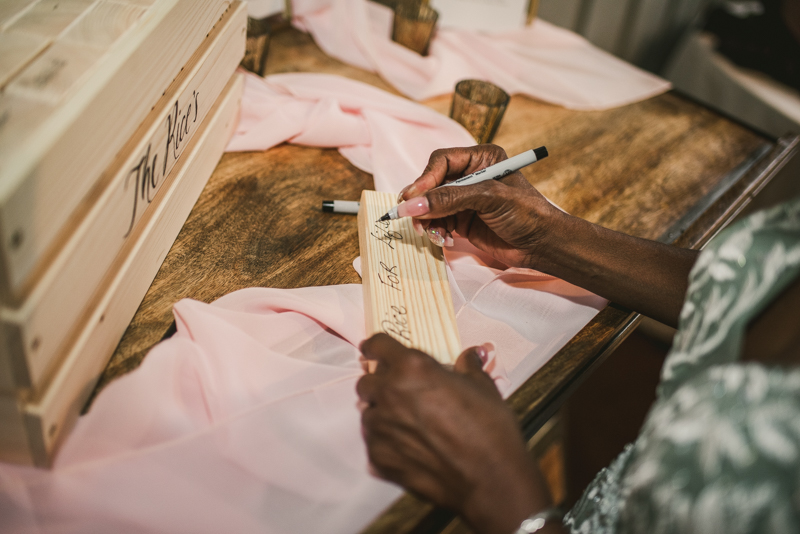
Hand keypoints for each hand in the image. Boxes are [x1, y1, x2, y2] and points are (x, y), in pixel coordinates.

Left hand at [356, 334, 553, 533]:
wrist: (490, 478)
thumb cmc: (490, 428)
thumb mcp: (483, 387)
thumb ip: (467, 366)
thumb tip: (469, 355)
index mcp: (412, 368)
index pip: (377, 344)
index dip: (376, 346)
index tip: (374, 350)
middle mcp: (389, 393)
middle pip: (367, 381)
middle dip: (380, 383)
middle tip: (400, 392)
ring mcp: (381, 427)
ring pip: (368, 412)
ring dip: (382, 413)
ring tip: (407, 423)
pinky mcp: (379, 457)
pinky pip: (374, 441)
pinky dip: (386, 440)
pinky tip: (409, 447)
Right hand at [398, 145, 562, 268]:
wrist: (543, 245)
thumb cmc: (527, 214)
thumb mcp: (488, 199)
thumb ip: (450, 199)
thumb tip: (413, 204)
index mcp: (481, 158)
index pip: (441, 161)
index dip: (425, 179)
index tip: (412, 198)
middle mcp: (470, 175)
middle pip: (431, 184)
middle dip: (422, 203)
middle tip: (413, 219)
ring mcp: (465, 199)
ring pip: (430, 205)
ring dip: (426, 220)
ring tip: (433, 234)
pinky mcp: (462, 219)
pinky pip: (437, 222)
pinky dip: (435, 231)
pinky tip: (445, 239)